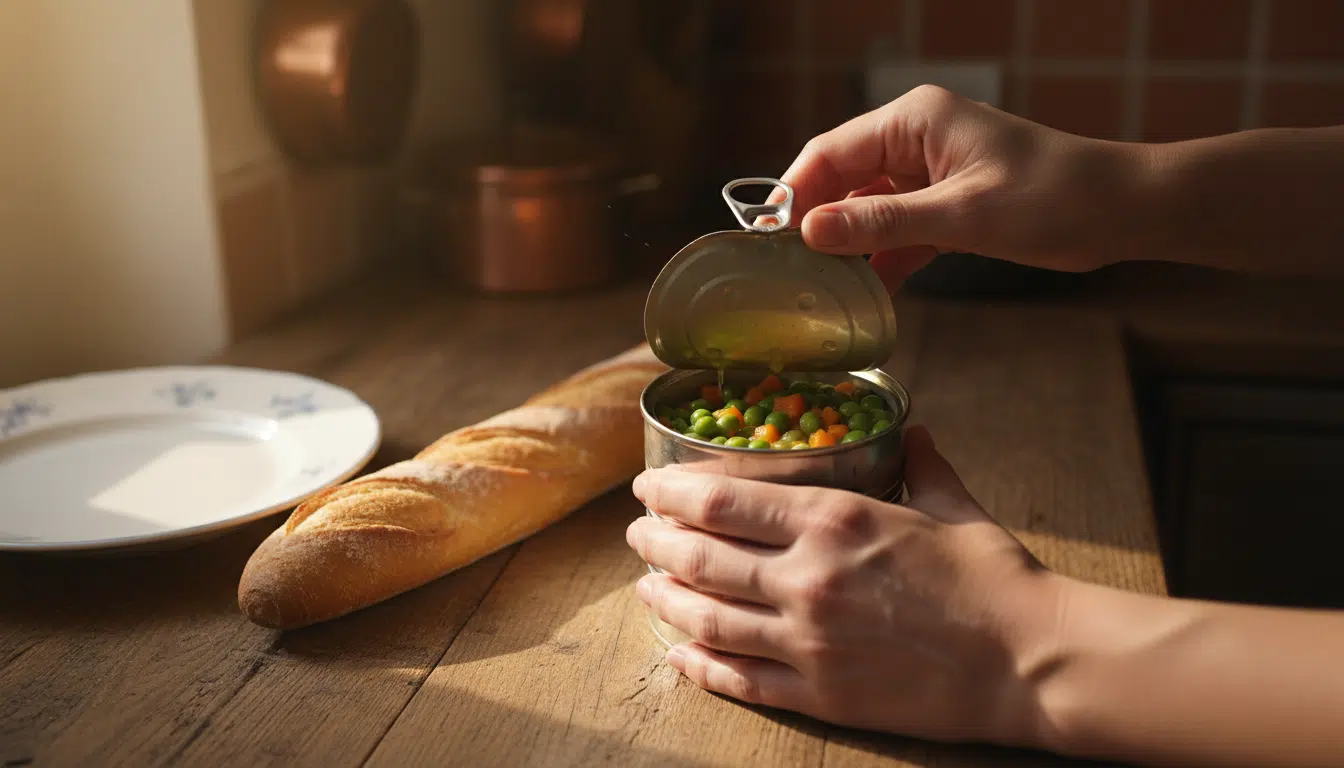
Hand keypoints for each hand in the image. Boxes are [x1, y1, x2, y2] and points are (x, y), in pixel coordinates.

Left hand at [625, 426, 1062, 746]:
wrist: (1031, 663)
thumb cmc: (995, 578)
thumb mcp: (951, 507)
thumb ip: (920, 465)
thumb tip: (913, 432)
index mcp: (835, 519)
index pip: (720, 499)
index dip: (669, 492)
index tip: (647, 486)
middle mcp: (807, 577)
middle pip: (698, 556)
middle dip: (654, 542)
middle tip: (636, 534)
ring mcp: (808, 641)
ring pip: (705, 618)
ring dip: (663, 600)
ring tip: (644, 588)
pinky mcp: (819, 694)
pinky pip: (739, 679)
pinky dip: (699, 665)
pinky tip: (680, 654)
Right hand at [779, 85, 1143, 290]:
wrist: (1120, 211)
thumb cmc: (1053, 197)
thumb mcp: (963, 215)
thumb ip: (883, 225)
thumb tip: (810, 231)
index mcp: (913, 121)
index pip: (830, 153)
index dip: (794, 194)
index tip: (768, 241)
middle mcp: (913, 141)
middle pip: (840, 182)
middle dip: (814, 225)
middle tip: (786, 274)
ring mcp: (927, 176)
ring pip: (864, 213)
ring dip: (847, 250)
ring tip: (818, 291)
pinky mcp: (945, 209)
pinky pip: (895, 235)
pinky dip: (882, 264)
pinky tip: (867, 297)